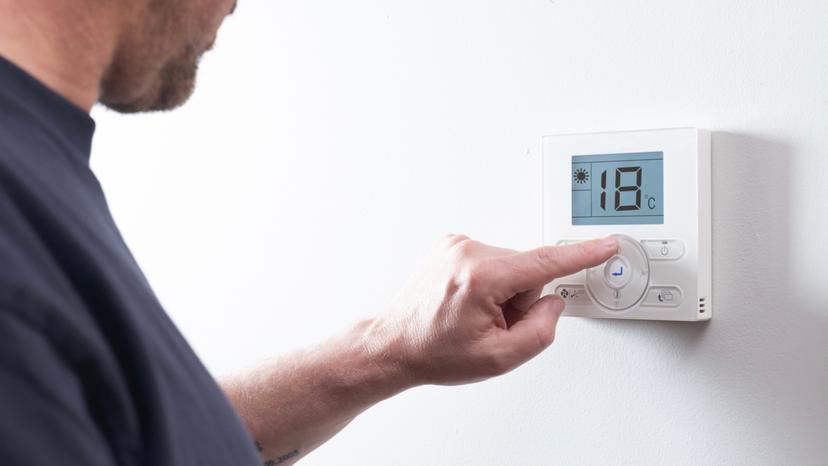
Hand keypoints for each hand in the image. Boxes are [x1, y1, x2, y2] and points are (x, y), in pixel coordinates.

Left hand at [369, 235, 617, 386]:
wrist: (394, 345)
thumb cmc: (435, 352)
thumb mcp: (498, 359)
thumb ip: (540, 331)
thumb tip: (553, 303)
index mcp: (481, 277)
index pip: (545, 262)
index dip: (581, 255)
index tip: (605, 244)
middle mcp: (467, 252)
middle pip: (527, 271)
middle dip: (519, 300)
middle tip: (491, 325)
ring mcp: (456, 245)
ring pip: (510, 266)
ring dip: (502, 292)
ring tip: (473, 315)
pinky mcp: (450, 245)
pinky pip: (491, 261)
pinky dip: (488, 282)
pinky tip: (466, 303)